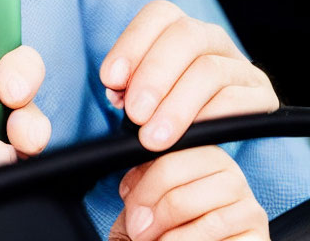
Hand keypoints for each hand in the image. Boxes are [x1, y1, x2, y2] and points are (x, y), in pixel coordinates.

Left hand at [100, 0, 277, 150]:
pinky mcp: (261, 96)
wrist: (212, 142)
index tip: (110, 79)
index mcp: (179, 26)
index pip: (158, 14)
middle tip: (134, 114)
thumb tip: (117, 90)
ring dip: (176, 106)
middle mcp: (212, 38)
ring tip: (152, 137)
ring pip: (209, 70)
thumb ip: (127, 85)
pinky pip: (236, 101)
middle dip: (153, 75)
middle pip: (185, 35)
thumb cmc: (165, 109)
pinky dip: (207, 119)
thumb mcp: (143, 91)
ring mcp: (239, 65)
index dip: (131, 43)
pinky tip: (188, 138)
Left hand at [109, 146, 269, 239]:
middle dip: (152, 212)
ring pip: (200, 214)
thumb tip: (129, 188)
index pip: (169, 157)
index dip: (145, 184)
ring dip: (170, 235)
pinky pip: (219, 236)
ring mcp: (248, 206)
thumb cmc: (174, 224)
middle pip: (180, 185)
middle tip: (137, 230)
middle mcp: (230, 174)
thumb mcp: (153, 197)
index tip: (129, 204)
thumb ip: (143, 182)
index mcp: (203, 154)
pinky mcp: (258, 236)